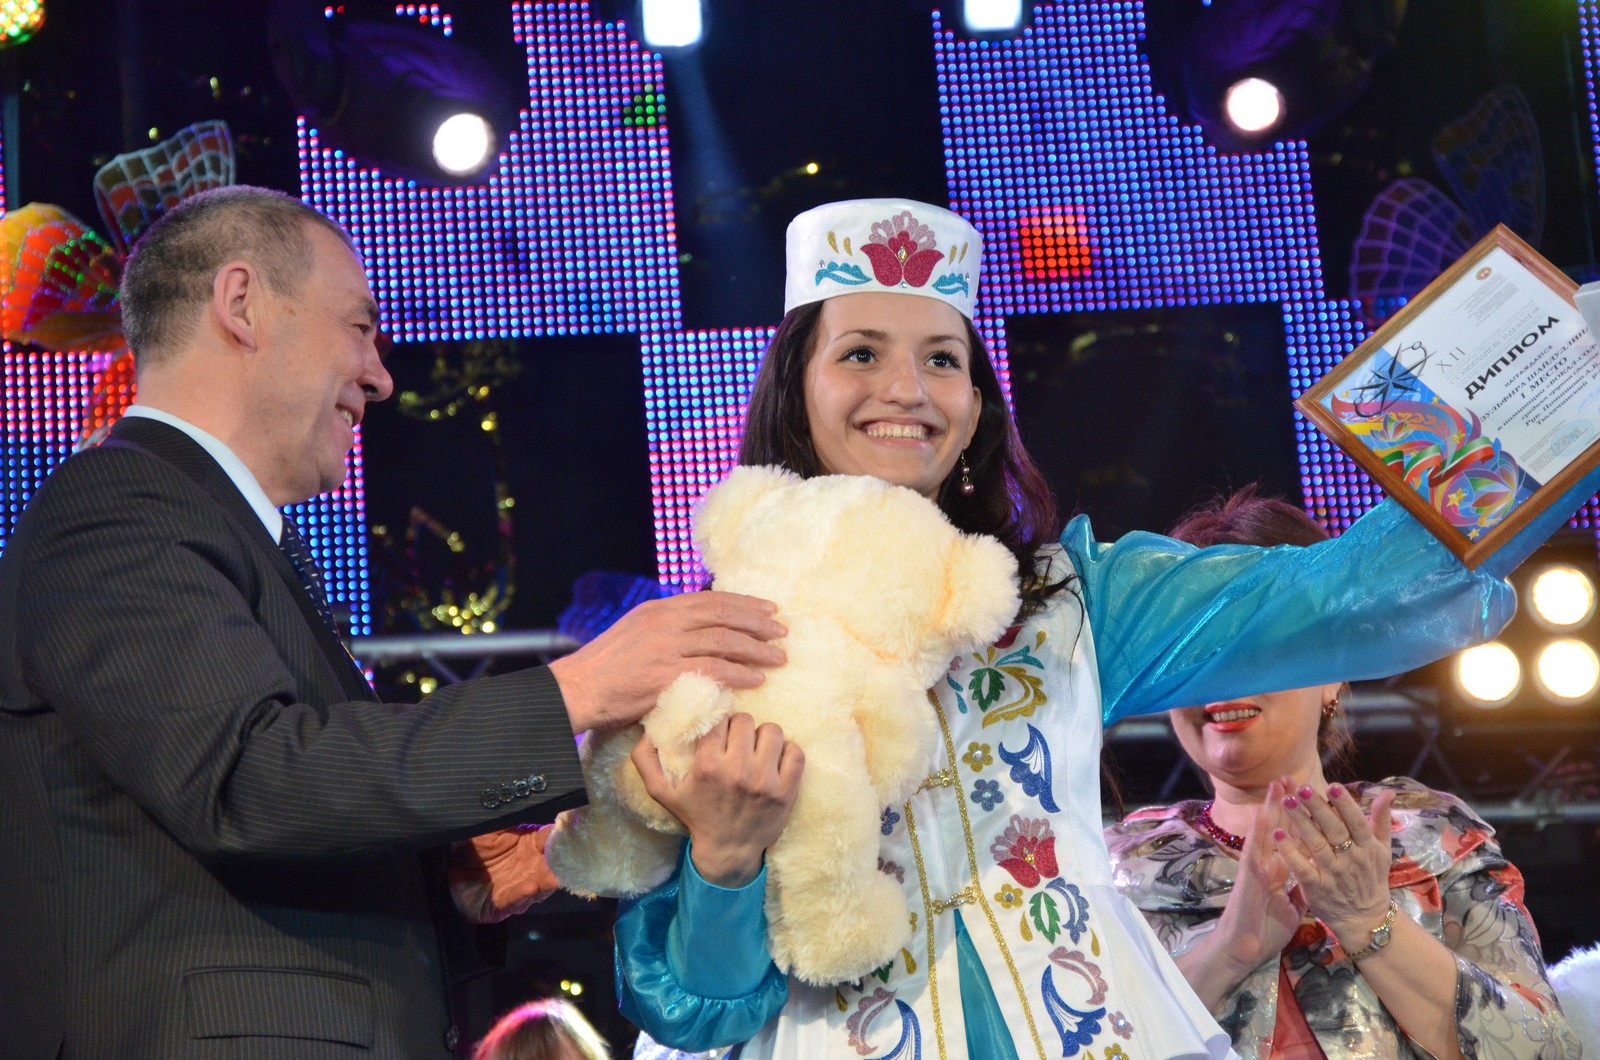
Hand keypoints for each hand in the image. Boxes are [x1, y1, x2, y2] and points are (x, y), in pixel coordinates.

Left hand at [447, 824, 561, 923]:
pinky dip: (522, 896)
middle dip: (560, 865)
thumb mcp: (490, 826)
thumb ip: (510, 816)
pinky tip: (530, 887)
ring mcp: (519, 888)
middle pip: (552, 867)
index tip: (571, 834)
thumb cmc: (472, 846)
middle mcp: (531, 868)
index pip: (552, 840)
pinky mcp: (503, 907)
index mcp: (531, 844)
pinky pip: (514, 901)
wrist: (448, 870)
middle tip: (568, 859)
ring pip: (539, 887)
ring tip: (551, 876)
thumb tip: (529, 800)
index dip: (561, 837)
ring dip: (546, 883)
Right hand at [550, 592, 786, 733]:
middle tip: (782, 631)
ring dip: (757, 650)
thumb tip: (699, 632)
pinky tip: (756, 680)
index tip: (769, 609)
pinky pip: (713, 671)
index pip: (711, 600)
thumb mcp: (635, 633)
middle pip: (723, 616)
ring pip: (724, 641)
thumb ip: (666, 629)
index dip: (744, 603)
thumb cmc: (606, 668)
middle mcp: (665, 622)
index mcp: (659, 609)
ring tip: (778, 658)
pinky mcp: (666, 675)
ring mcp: (666, 647)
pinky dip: (739, 675)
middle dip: (758, 622)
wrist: (577, 689)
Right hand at [631, 713, 804, 887]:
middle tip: (738, 742)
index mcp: (708, 767)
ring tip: (757, 750)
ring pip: (773, 731)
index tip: (719, 733)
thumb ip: (645, 760)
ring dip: (764, 738)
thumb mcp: (662, 793)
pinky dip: (787, 752)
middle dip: (740, 729)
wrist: (728, 851)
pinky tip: (775, 761)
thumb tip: (647, 730)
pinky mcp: (787, 791)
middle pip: (746, 721)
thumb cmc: (696, 816)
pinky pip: (796, 752)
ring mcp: (766, 781)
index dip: (719, 723)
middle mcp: (738, 771)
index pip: (719, 720)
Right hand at [1209, 780, 1305, 974]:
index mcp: (1277, 870)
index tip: (1306, 797)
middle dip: (1284, 803)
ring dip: (1270, 807)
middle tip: (1289, 777)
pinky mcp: (1249, 877)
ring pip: (1265, 832)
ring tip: (1277, 785)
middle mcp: (1266, 863)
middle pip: (1277, 827)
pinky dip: (1259, 831)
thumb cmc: (1265, 930)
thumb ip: (1300, 890)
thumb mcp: (1291, 908)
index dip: (1298, 817)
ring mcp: (1256, 867)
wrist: (1244, 948)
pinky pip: (1255, 850)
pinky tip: (1262, 813)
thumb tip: (1312, 880)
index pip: (1290, 838)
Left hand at [1272, 780, 1394, 947]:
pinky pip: (1302, 867)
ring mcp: (1333, 874)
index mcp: (1368, 848)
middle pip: (1334, 830)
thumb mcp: (1382, 850)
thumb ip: (1381, 820)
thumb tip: (1387, 792)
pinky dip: (1290, 851)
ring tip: (1286, 801)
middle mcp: (1351, 859)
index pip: (1357, 822)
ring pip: (1316, 844)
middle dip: (1317, 808)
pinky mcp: (1316, 887)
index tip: (1332, 786)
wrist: (1366, 919)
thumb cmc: (1371, 877)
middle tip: (1301, 788)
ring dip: (1300, 822)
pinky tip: (1278, 835)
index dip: (1345, 805)